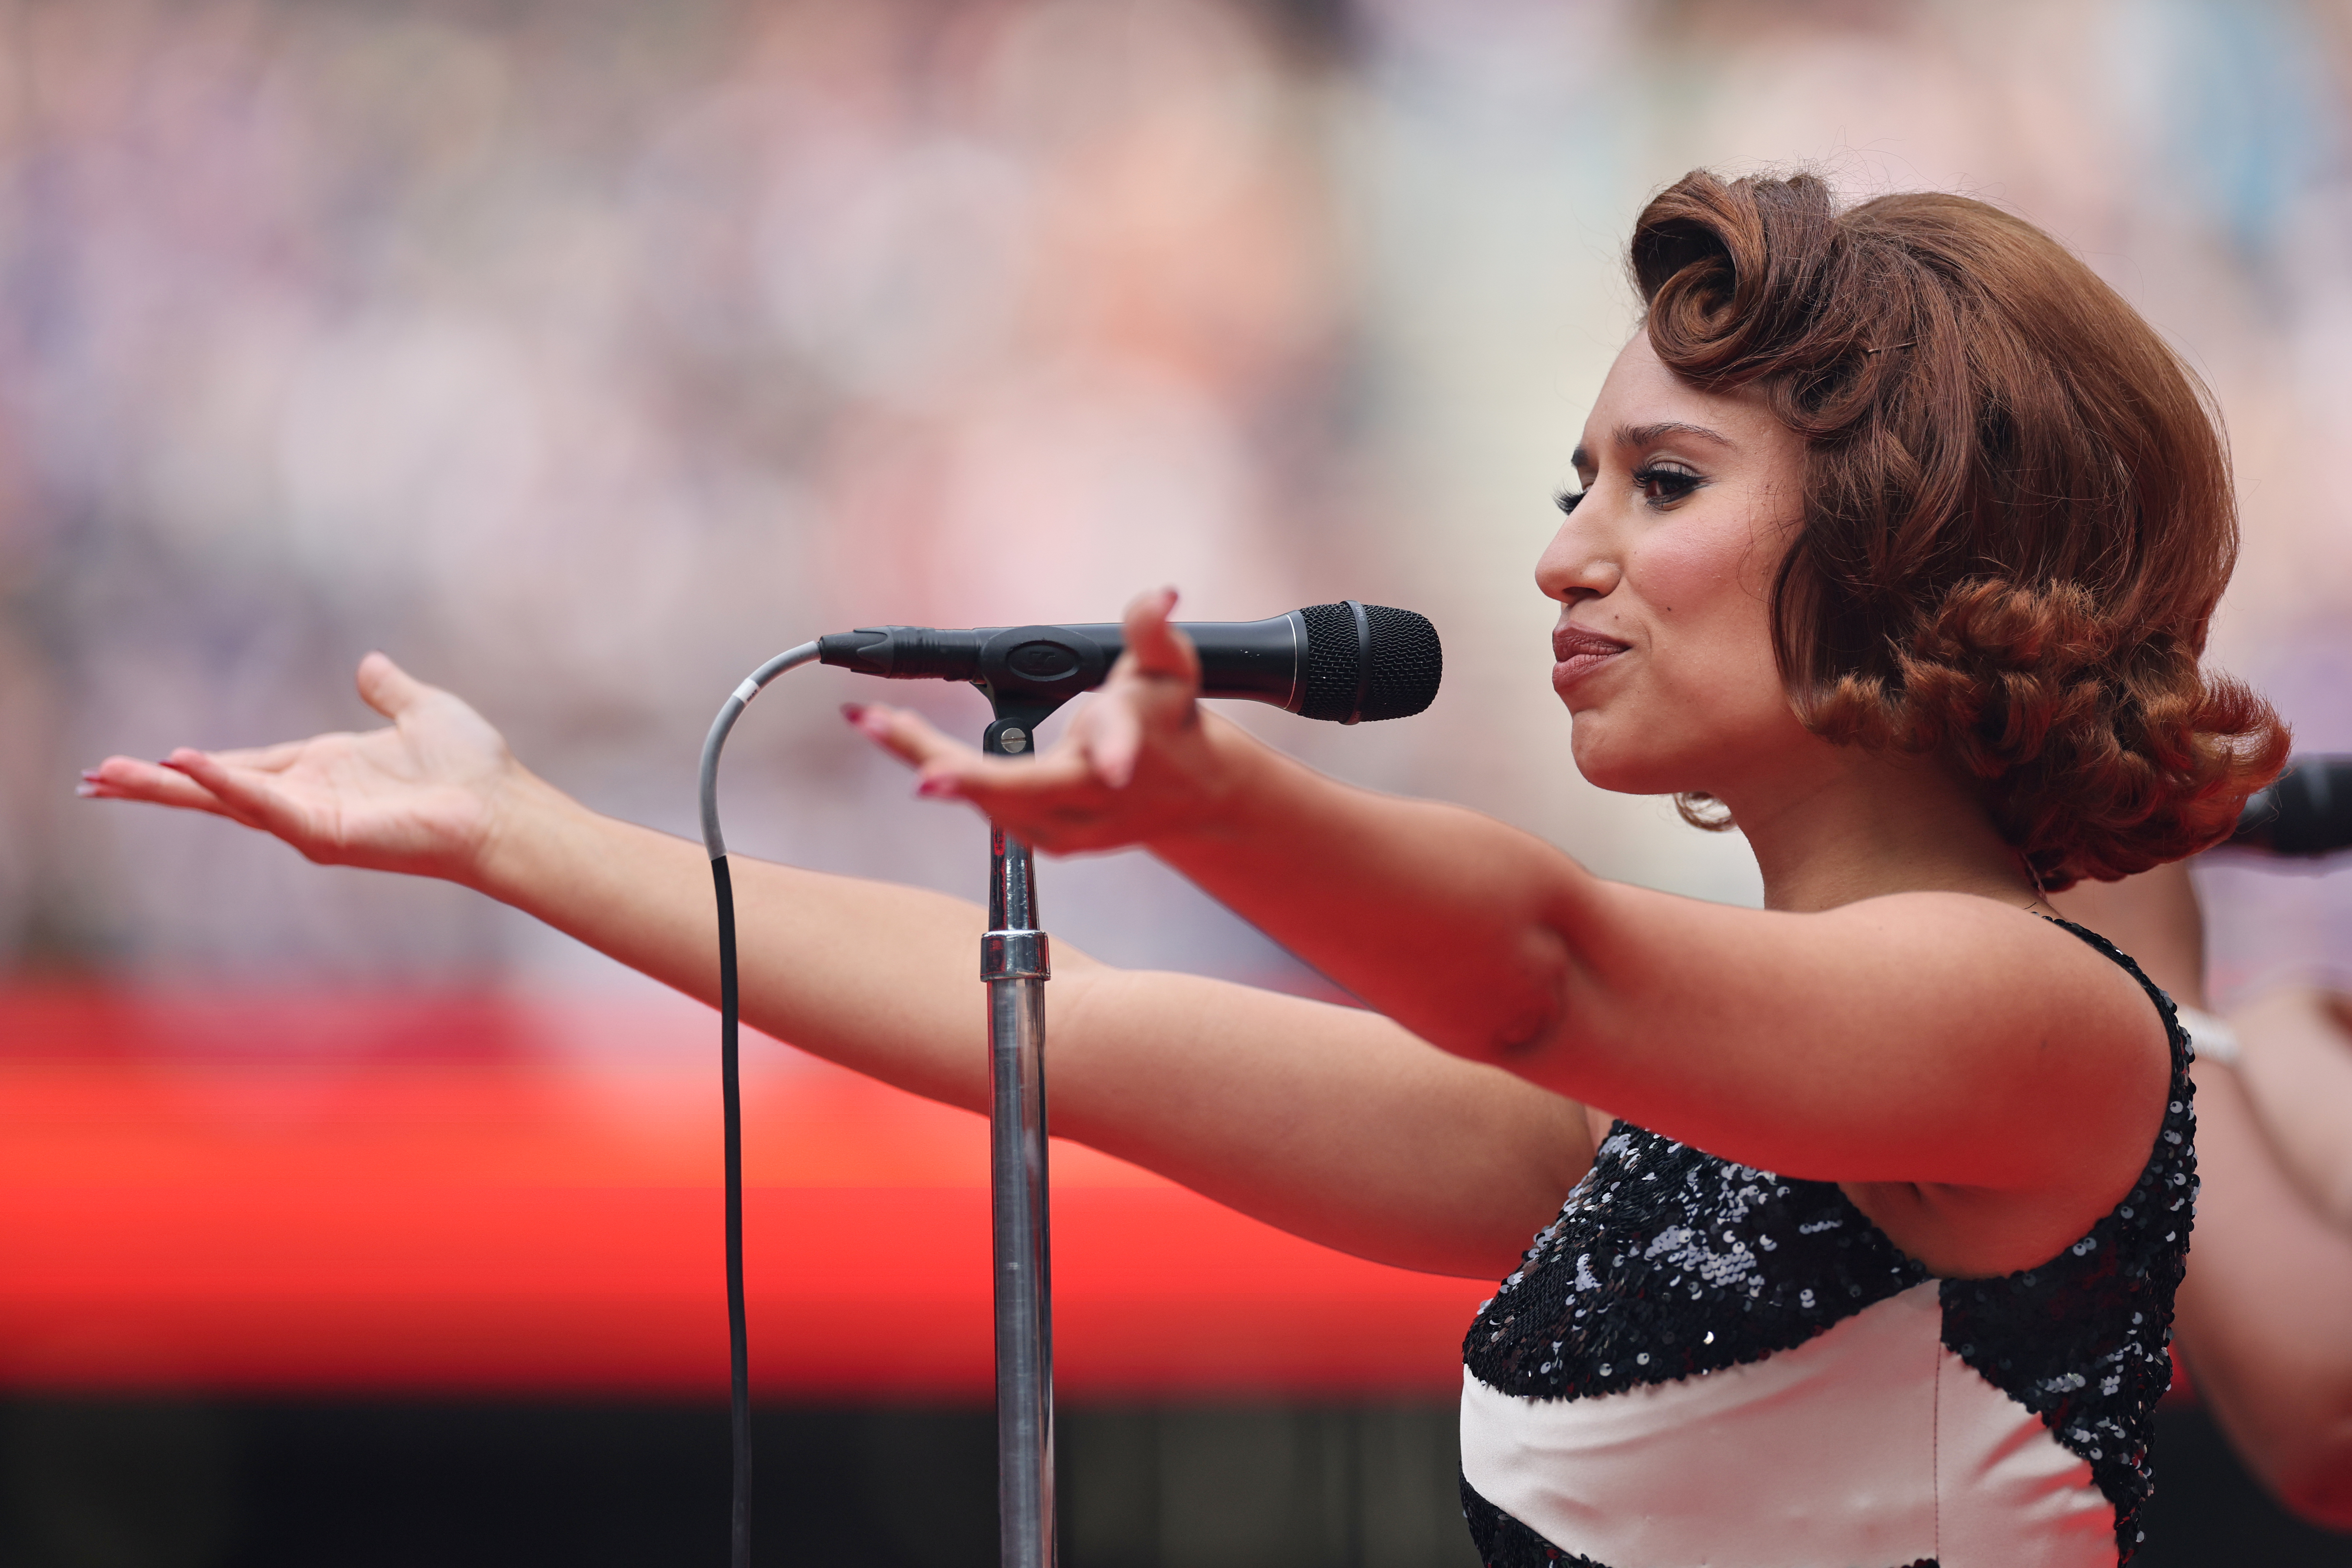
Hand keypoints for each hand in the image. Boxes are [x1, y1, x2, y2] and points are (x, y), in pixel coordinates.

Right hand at [80, 653, 525, 886]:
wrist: (503, 806)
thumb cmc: (472, 768)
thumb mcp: (421, 711)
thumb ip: (389, 691)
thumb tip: (371, 664)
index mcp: (323, 768)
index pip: (240, 766)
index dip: (191, 766)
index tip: (143, 762)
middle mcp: (308, 796)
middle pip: (215, 789)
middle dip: (155, 786)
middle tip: (95, 780)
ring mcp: (312, 818)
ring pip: (225, 802)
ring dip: (168, 789)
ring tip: (110, 777)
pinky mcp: (326, 833)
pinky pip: (266, 805)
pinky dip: (228, 784)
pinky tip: (186, 765)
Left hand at [846, 587, 1243, 853]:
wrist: (1192, 799)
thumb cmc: (1171, 724)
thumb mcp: (1172, 670)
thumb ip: (1154, 631)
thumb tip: (1161, 595)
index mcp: (1131, 748)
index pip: (1120, 746)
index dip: (1114, 750)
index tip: (1105, 762)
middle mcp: (1097, 798)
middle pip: (1021, 790)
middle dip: (958, 771)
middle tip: (889, 735)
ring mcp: (1070, 829)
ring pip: (989, 802)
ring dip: (925, 759)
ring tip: (873, 722)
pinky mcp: (1048, 842)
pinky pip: (986, 809)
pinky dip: (942, 776)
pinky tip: (905, 743)